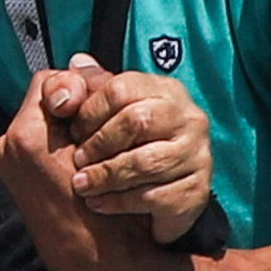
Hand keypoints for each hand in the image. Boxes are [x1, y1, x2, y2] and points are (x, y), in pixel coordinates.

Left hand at [0, 97, 185, 270]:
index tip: (95, 111)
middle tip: (94, 133)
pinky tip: (80, 167)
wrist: (98, 265)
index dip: (78, 90)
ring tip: (88, 154)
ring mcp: (9, 164)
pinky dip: (58, 148)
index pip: (49, 82)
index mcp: (23, 138)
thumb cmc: (108, 211)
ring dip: (66, 130)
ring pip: (43, 123)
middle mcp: (8, 148)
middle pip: (44, 103)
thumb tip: (75, 64)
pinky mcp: (16, 178)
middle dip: (71, 111)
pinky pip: (38, 144)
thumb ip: (82, 101)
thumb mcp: (99, 149)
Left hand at [32, 58, 213, 237]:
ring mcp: (198, 155)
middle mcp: (189, 118)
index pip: (121, 88)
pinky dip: (120, 202)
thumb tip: (75, 64)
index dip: (89, 111)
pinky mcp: (196, 191)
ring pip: (145, 162)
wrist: (157, 205)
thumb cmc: (126, 149)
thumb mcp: (105, 112)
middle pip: (137, 121)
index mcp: (165, 90)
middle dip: (99, 143)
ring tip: (82, 185)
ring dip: (105, 176)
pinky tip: (99, 204)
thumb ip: (85, 87)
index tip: (72, 131)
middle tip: (77, 160)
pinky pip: (154, 197)